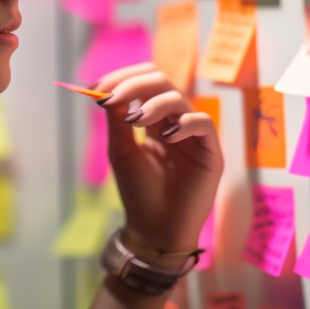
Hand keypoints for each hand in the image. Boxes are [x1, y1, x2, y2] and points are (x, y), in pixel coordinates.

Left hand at [94, 63, 223, 253]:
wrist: (154, 230)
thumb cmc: (138, 193)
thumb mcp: (121, 152)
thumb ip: (117, 119)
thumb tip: (107, 88)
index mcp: (155, 120)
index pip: (145, 82)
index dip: (124, 78)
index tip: (98, 86)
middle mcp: (176, 122)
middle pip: (162, 82)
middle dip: (135, 84)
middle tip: (112, 97)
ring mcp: (194, 135)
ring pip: (180, 98)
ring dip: (154, 103)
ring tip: (135, 121)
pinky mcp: (211, 153)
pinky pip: (204, 123)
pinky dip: (185, 122)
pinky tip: (167, 136)